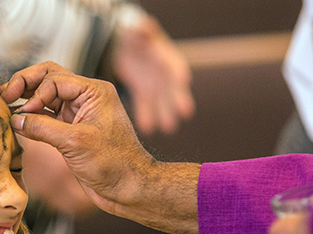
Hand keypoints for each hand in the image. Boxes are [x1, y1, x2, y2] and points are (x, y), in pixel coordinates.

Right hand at [0, 62, 153, 216]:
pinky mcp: (72, 130)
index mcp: (94, 91)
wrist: (128, 188)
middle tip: (3, 94)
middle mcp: (86, 97)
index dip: (35, 94)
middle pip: (48, 78)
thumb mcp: (75, 142)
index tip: (23, 114)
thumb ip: (42, 128)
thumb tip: (15, 119)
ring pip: (46, 96)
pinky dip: (32, 117)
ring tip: (4, 103)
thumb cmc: (113, 164)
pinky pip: (47, 116)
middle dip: (24, 84)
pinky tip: (17, 122)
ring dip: (26, 99)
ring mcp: (78, 113)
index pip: (54, 79)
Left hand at [110, 15, 194, 134]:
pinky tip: (147, 129)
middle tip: (185, 112)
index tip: (183, 80)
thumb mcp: (137, 30)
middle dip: (179, 100)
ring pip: (162, 102)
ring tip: (168, 128)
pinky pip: (146, 107)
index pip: (175, 65)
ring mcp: (156, 87)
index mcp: (166, 57)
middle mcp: (165, 75)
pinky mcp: (143, 94)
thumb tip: (146, 24)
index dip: (179, 72)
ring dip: (166, 114)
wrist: (126, 47)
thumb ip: (142, 30)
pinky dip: (146, 117)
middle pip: (174, 88)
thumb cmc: (135, 35)